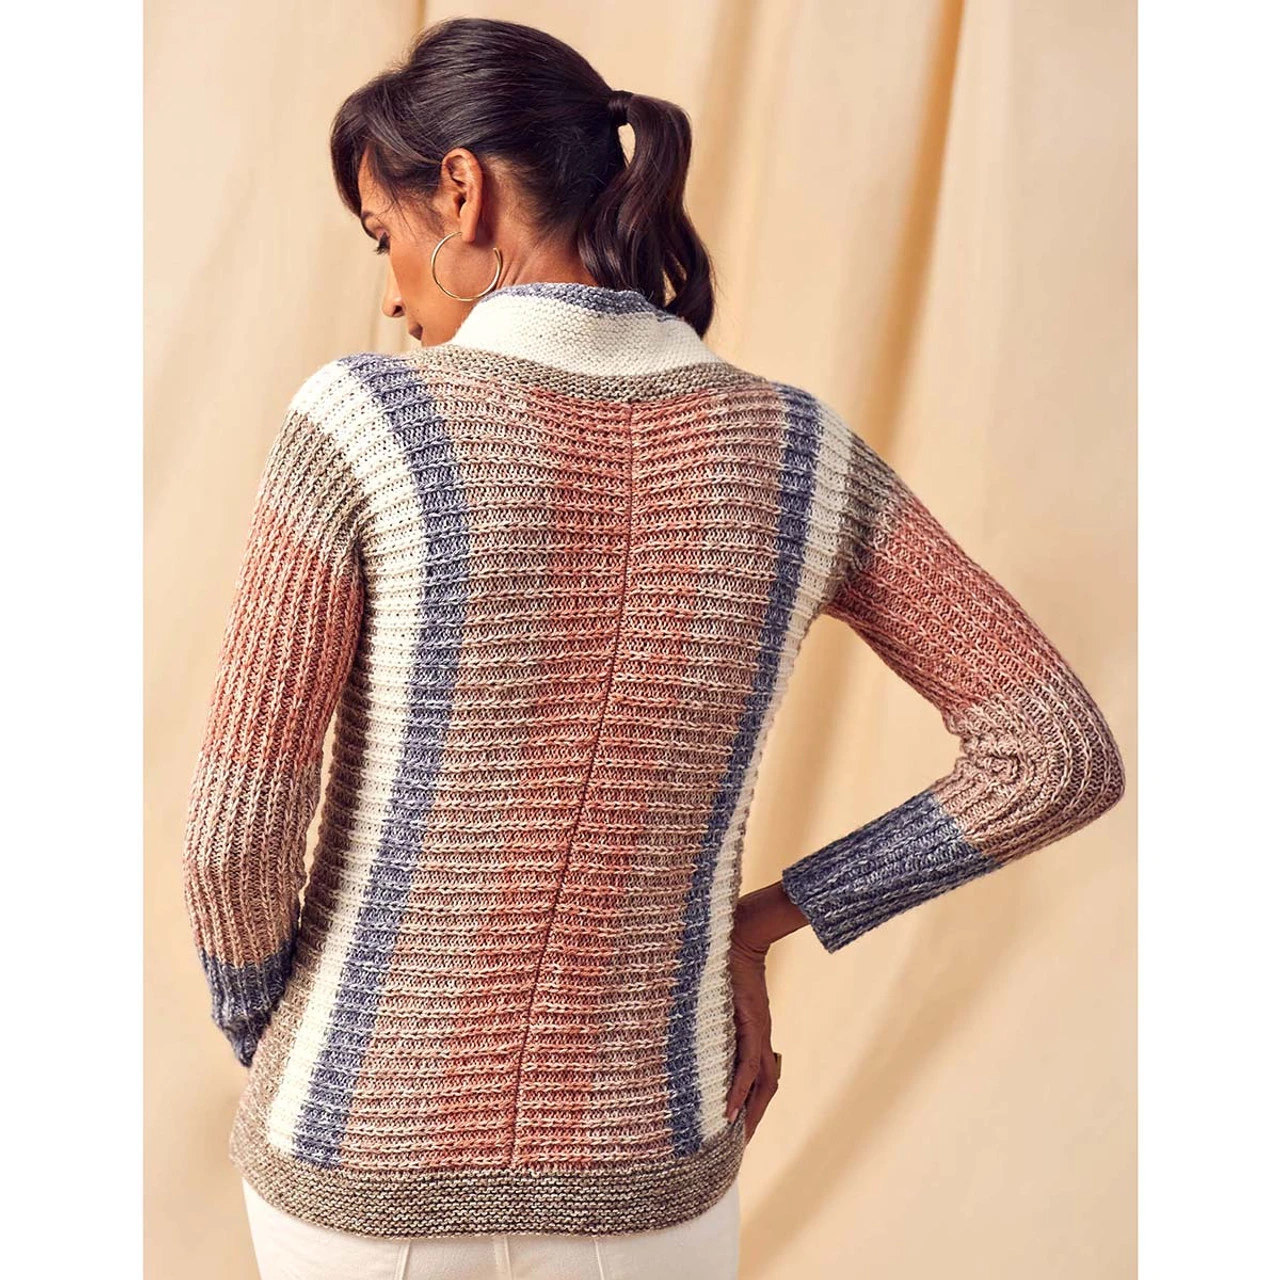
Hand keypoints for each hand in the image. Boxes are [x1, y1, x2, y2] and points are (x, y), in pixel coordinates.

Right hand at [724, 896, 782, 1144]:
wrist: (738, 932)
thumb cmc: (720, 960)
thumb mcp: (711, 997)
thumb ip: (703, 1016)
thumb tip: (676, 1029)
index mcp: (750, 1033)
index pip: (755, 1077)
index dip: (748, 1104)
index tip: (732, 1129)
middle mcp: (759, 1037)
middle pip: (764, 1088)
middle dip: (753, 1119)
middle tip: (737, 1148)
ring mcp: (757, 1031)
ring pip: (762, 1083)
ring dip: (751, 1113)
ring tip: (736, 1139)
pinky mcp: (752, 1024)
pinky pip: (749, 1065)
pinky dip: (741, 1089)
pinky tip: (731, 1109)